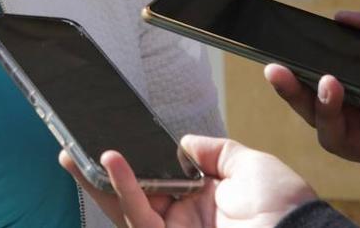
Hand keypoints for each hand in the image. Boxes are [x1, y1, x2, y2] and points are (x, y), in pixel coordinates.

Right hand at [60, 135, 315, 227]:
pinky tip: (109, 161)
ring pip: (125, 208)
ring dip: (98, 180)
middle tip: (70, 149)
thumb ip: (215, 151)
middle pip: (132, 196)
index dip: (134, 162)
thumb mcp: (252, 166)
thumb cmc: (288, 209)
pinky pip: (139, 216)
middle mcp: (185, 221)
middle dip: (98, 175)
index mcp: (205, 204)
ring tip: (73, 152)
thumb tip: (183, 143)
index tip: (114, 139)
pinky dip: (122, 188)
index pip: (159, 180)